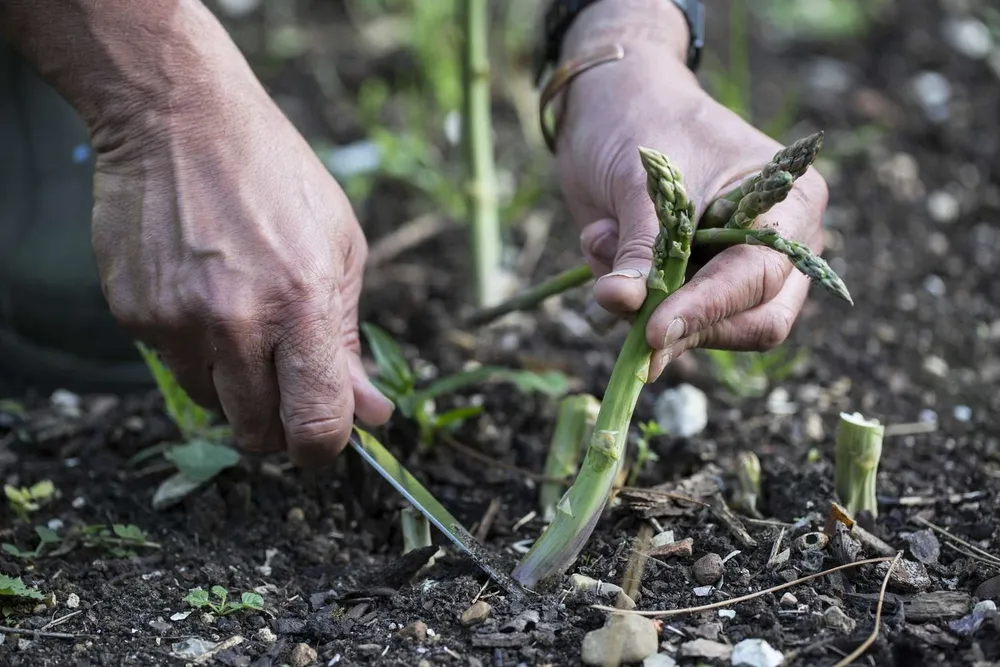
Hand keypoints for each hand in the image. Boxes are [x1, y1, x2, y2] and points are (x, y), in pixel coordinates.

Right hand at [90, 73, 392, 465]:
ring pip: (214, 406)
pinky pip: (173, 367)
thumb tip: (369, 414)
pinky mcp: (134, 314)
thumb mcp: (340, 246)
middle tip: (287, 386)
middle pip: (258, 433)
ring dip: (236, 386)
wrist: (179, 117)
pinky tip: (203, 295)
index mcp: (302, 303)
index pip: (315, 423)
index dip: (324, 447)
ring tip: (243, 319)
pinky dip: (195, 350)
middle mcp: (236, 321)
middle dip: (280, 425)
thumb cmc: (275, 176)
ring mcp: (177, 321)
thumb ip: (350, 339)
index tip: (325, 440)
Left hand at [553, 2, 828, 380]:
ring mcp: (738, 270)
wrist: (610, 103)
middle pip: (756, 322)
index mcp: (790, 205)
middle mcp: (779, 246)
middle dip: (689, 325)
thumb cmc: (641, 121)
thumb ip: (640, 245)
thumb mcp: (642, 181)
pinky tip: (601, 240)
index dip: (708, 309)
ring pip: (709, 331)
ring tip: (602, 238)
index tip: (655, 331)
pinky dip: (628, 297)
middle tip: (633, 326)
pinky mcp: (694, 286)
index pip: (760, 277)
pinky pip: (666, 320)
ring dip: (646, 306)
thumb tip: (623, 302)